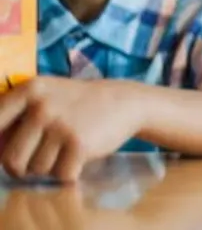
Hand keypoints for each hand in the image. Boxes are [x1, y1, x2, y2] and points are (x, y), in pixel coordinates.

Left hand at [0, 77, 141, 180]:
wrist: (124, 101)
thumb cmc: (77, 104)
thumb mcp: (45, 96)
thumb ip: (15, 117)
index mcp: (29, 90)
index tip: (5, 151)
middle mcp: (42, 106)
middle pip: (10, 160)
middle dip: (21, 168)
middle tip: (36, 160)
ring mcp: (61, 125)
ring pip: (36, 170)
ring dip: (49, 168)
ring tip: (64, 151)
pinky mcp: (80, 144)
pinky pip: (60, 176)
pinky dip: (69, 173)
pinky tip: (78, 157)